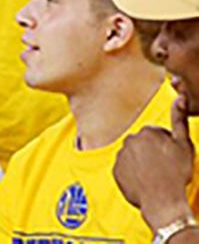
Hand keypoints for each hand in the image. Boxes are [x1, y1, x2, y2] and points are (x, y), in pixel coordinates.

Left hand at [114, 94, 195, 228]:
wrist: (163, 201)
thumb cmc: (176, 174)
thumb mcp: (184, 145)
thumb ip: (179, 119)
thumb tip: (180, 97)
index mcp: (147, 132)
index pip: (156, 134)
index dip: (166, 146)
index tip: (171, 156)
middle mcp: (129, 140)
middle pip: (143, 144)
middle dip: (152, 151)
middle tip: (164, 166)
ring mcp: (120, 156)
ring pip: (133, 156)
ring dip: (141, 162)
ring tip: (154, 175)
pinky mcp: (115, 171)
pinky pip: (124, 169)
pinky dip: (132, 173)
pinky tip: (144, 180)